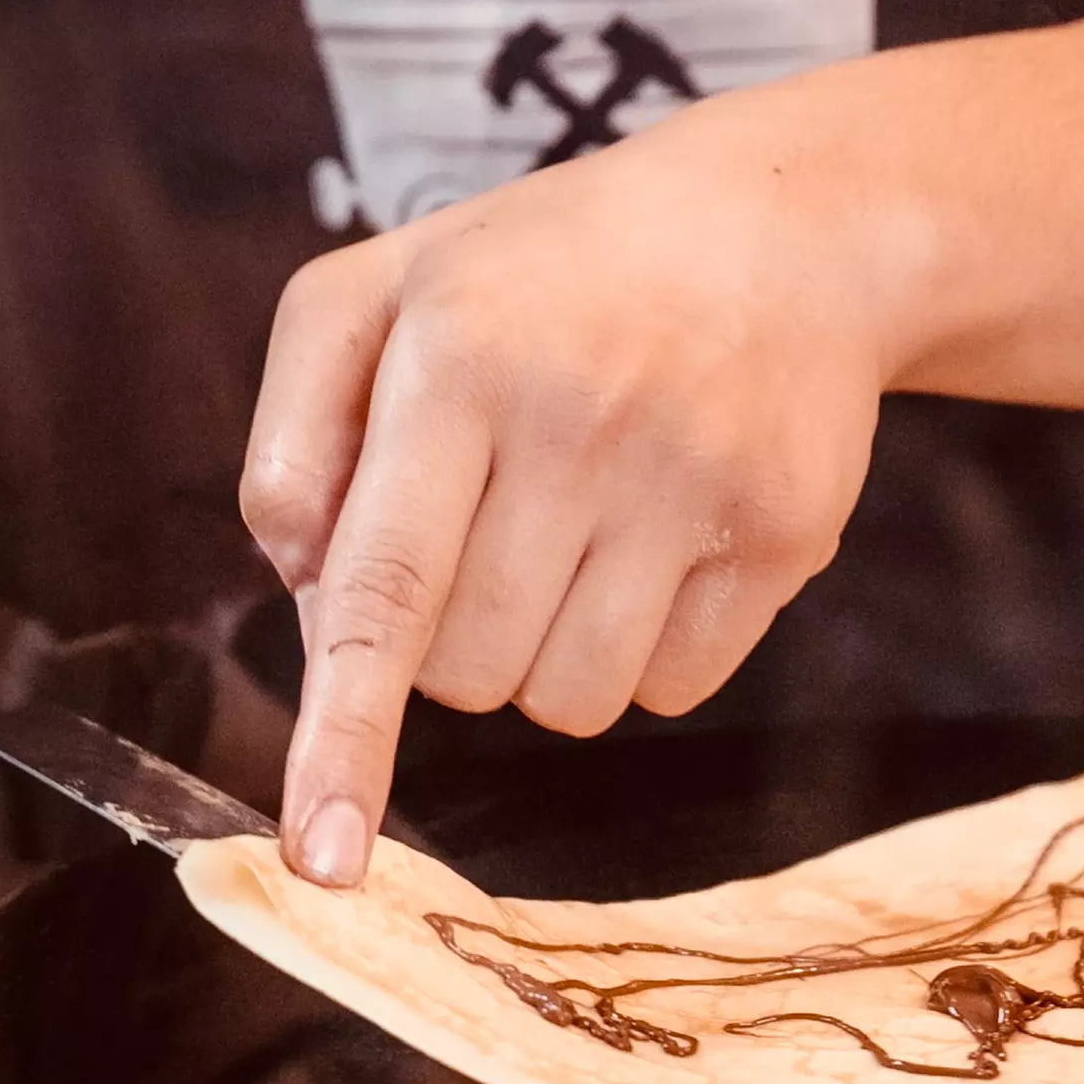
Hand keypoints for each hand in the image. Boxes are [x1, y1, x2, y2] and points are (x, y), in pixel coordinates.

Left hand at [242, 100, 892, 884]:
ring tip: (577, 538)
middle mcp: (584, 424)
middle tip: (490, 535)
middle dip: (450, 642)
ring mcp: (696, 485)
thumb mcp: (387, 285)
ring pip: (569, 703)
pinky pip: (671, 692)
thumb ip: (297, 427)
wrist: (786, 228)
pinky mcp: (782, 536)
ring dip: (545, 660)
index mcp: (461, 360)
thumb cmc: (556, 270)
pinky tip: (657, 550)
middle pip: (468, 671)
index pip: (384, 589)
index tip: (321, 855)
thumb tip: (301, 588)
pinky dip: (642, 655)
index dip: (344, 734)